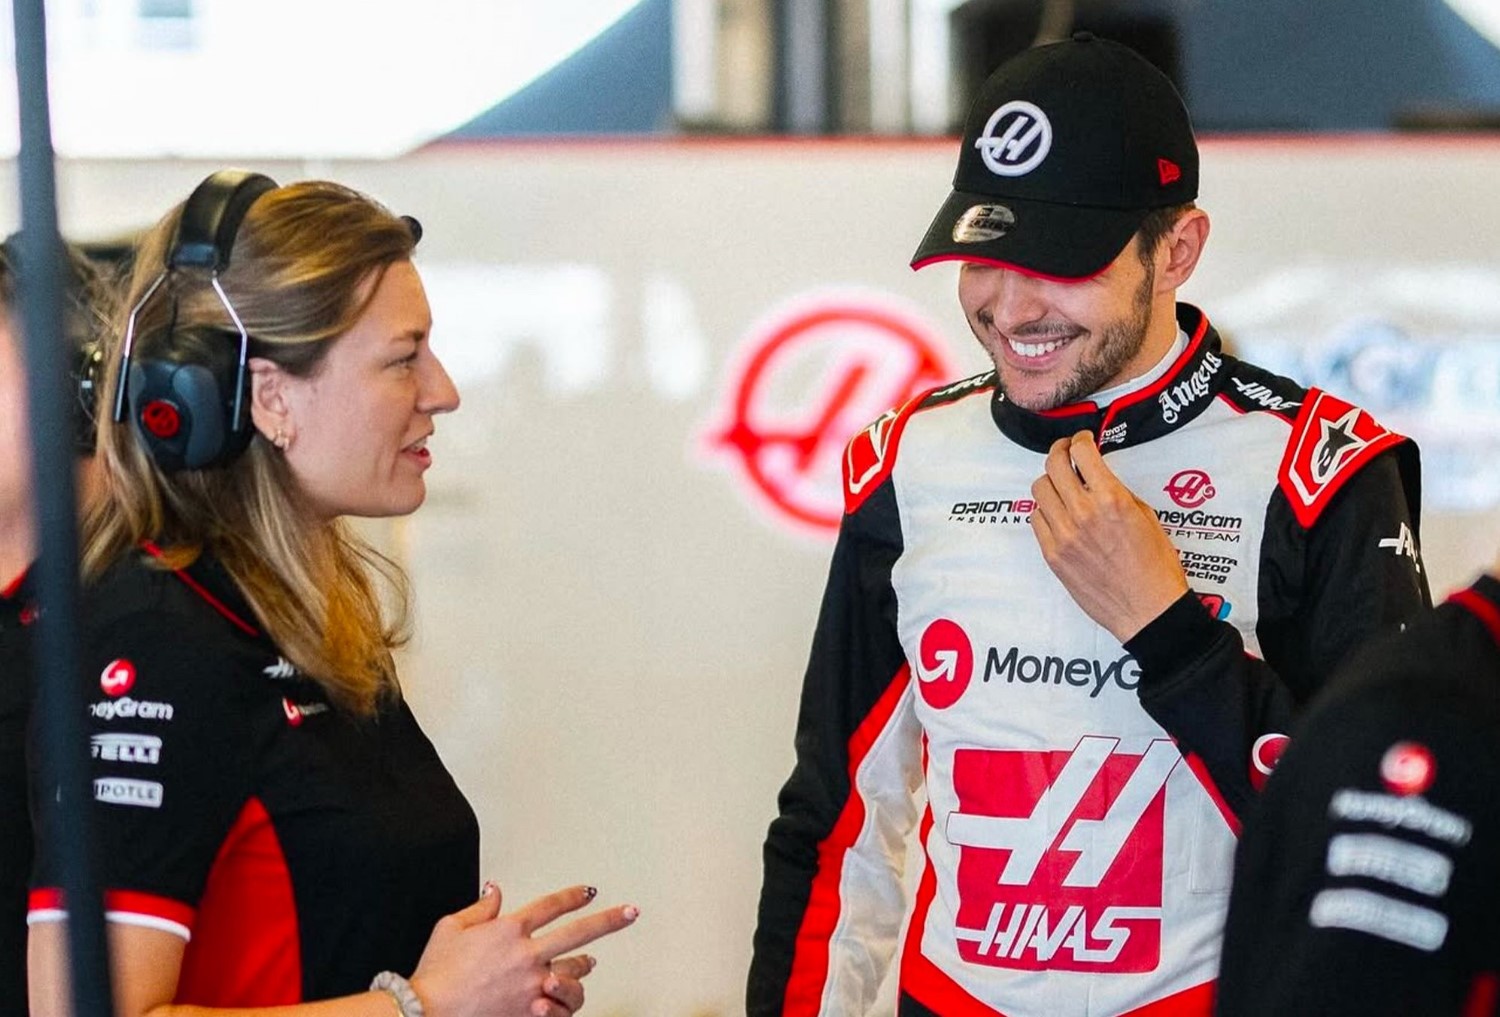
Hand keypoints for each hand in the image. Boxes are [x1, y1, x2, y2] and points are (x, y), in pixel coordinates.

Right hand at [409, 882, 638, 1016]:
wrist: (427, 1013)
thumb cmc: (435, 974)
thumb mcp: (450, 928)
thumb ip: (480, 908)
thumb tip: (495, 890)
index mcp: (509, 929)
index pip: (551, 905)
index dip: (573, 896)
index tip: (589, 891)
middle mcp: (527, 954)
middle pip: (579, 931)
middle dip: (610, 920)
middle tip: (630, 913)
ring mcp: (533, 984)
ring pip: (576, 971)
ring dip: (585, 965)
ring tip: (590, 961)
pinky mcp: (531, 1011)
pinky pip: (563, 1005)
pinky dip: (568, 1000)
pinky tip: (570, 995)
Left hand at [1030, 431, 1188, 642]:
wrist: (1147, 609)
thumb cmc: (1155, 567)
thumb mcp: (1146, 517)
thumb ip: (1117, 492)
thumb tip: (1098, 476)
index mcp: (1111, 499)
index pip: (1081, 452)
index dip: (1079, 440)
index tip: (1081, 440)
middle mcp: (1083, 513)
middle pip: (1052, 465)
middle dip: (1059, 451)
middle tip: (1065, 452)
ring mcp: (1064, 535)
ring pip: (1039, 490)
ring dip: (1050, 482)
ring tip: (1061, 485)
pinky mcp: (1053, 555)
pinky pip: (1036, 520)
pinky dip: (1045, 511)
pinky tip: (1058, 514)